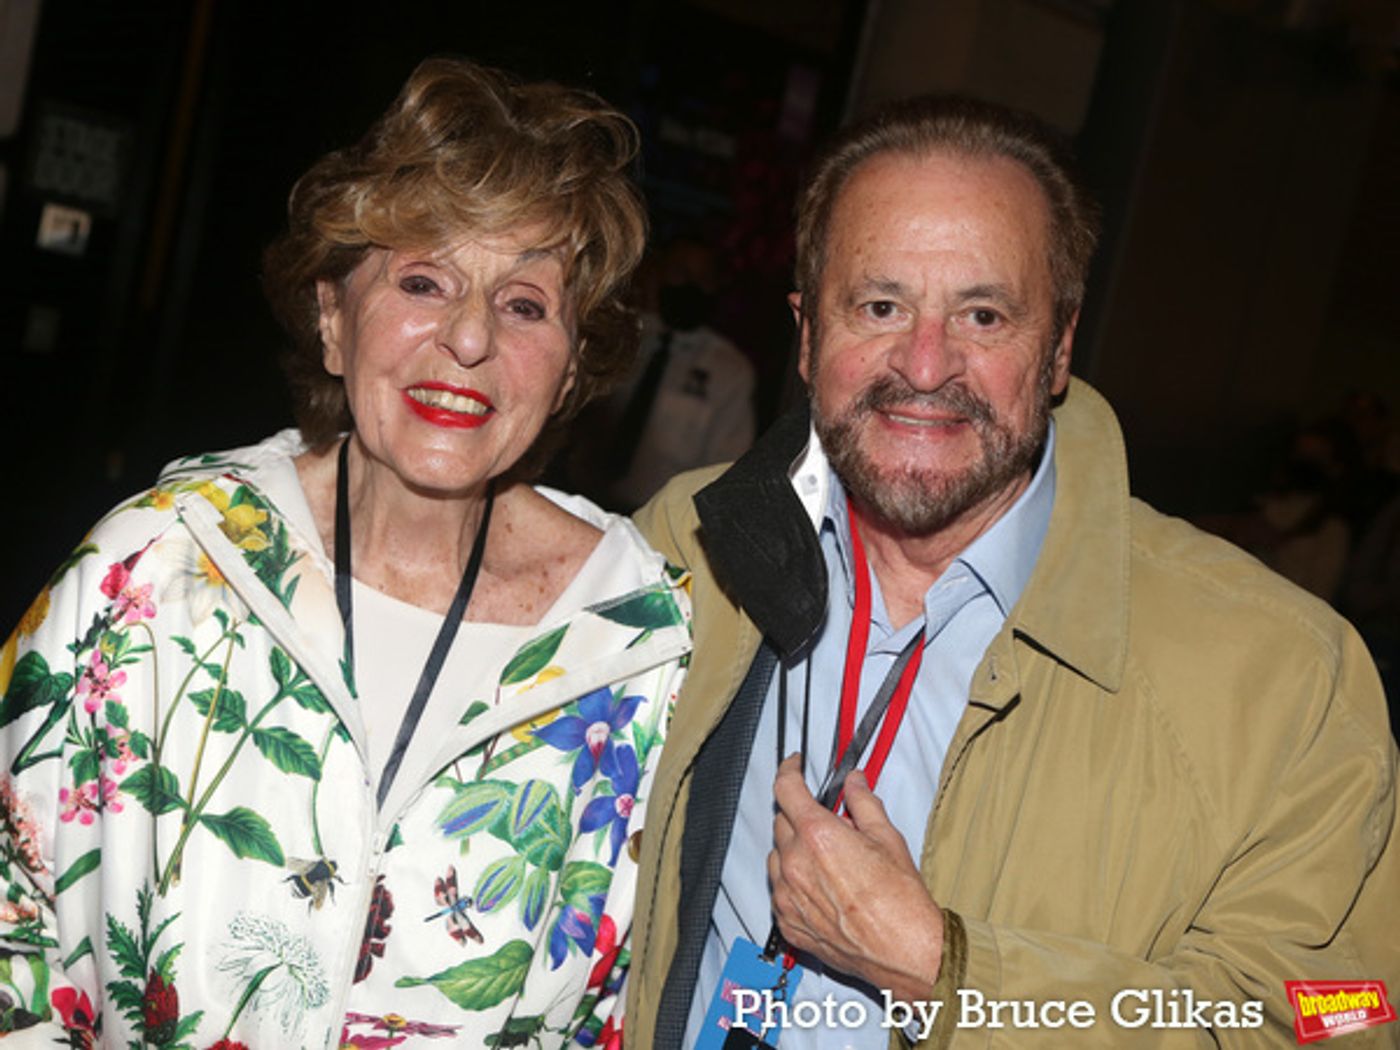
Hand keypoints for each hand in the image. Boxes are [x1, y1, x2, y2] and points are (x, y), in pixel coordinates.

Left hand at [768, 754, 943, 1000]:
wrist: (903, 951)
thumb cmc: (900, 901)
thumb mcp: (887, 838)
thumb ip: (863, 803)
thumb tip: (855, 783)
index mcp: (818, 835)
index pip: (786, 788)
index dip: (788, 770)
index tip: (794, 766)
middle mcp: (795, 863)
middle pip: (782, 822)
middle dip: (800, 816)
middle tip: (828, 825)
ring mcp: (787, 895)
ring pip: (777, 857)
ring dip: (794, 851)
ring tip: (828, 863)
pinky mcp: (787, 921)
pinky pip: (779, 891)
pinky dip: (793, 884)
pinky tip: (821, 889)